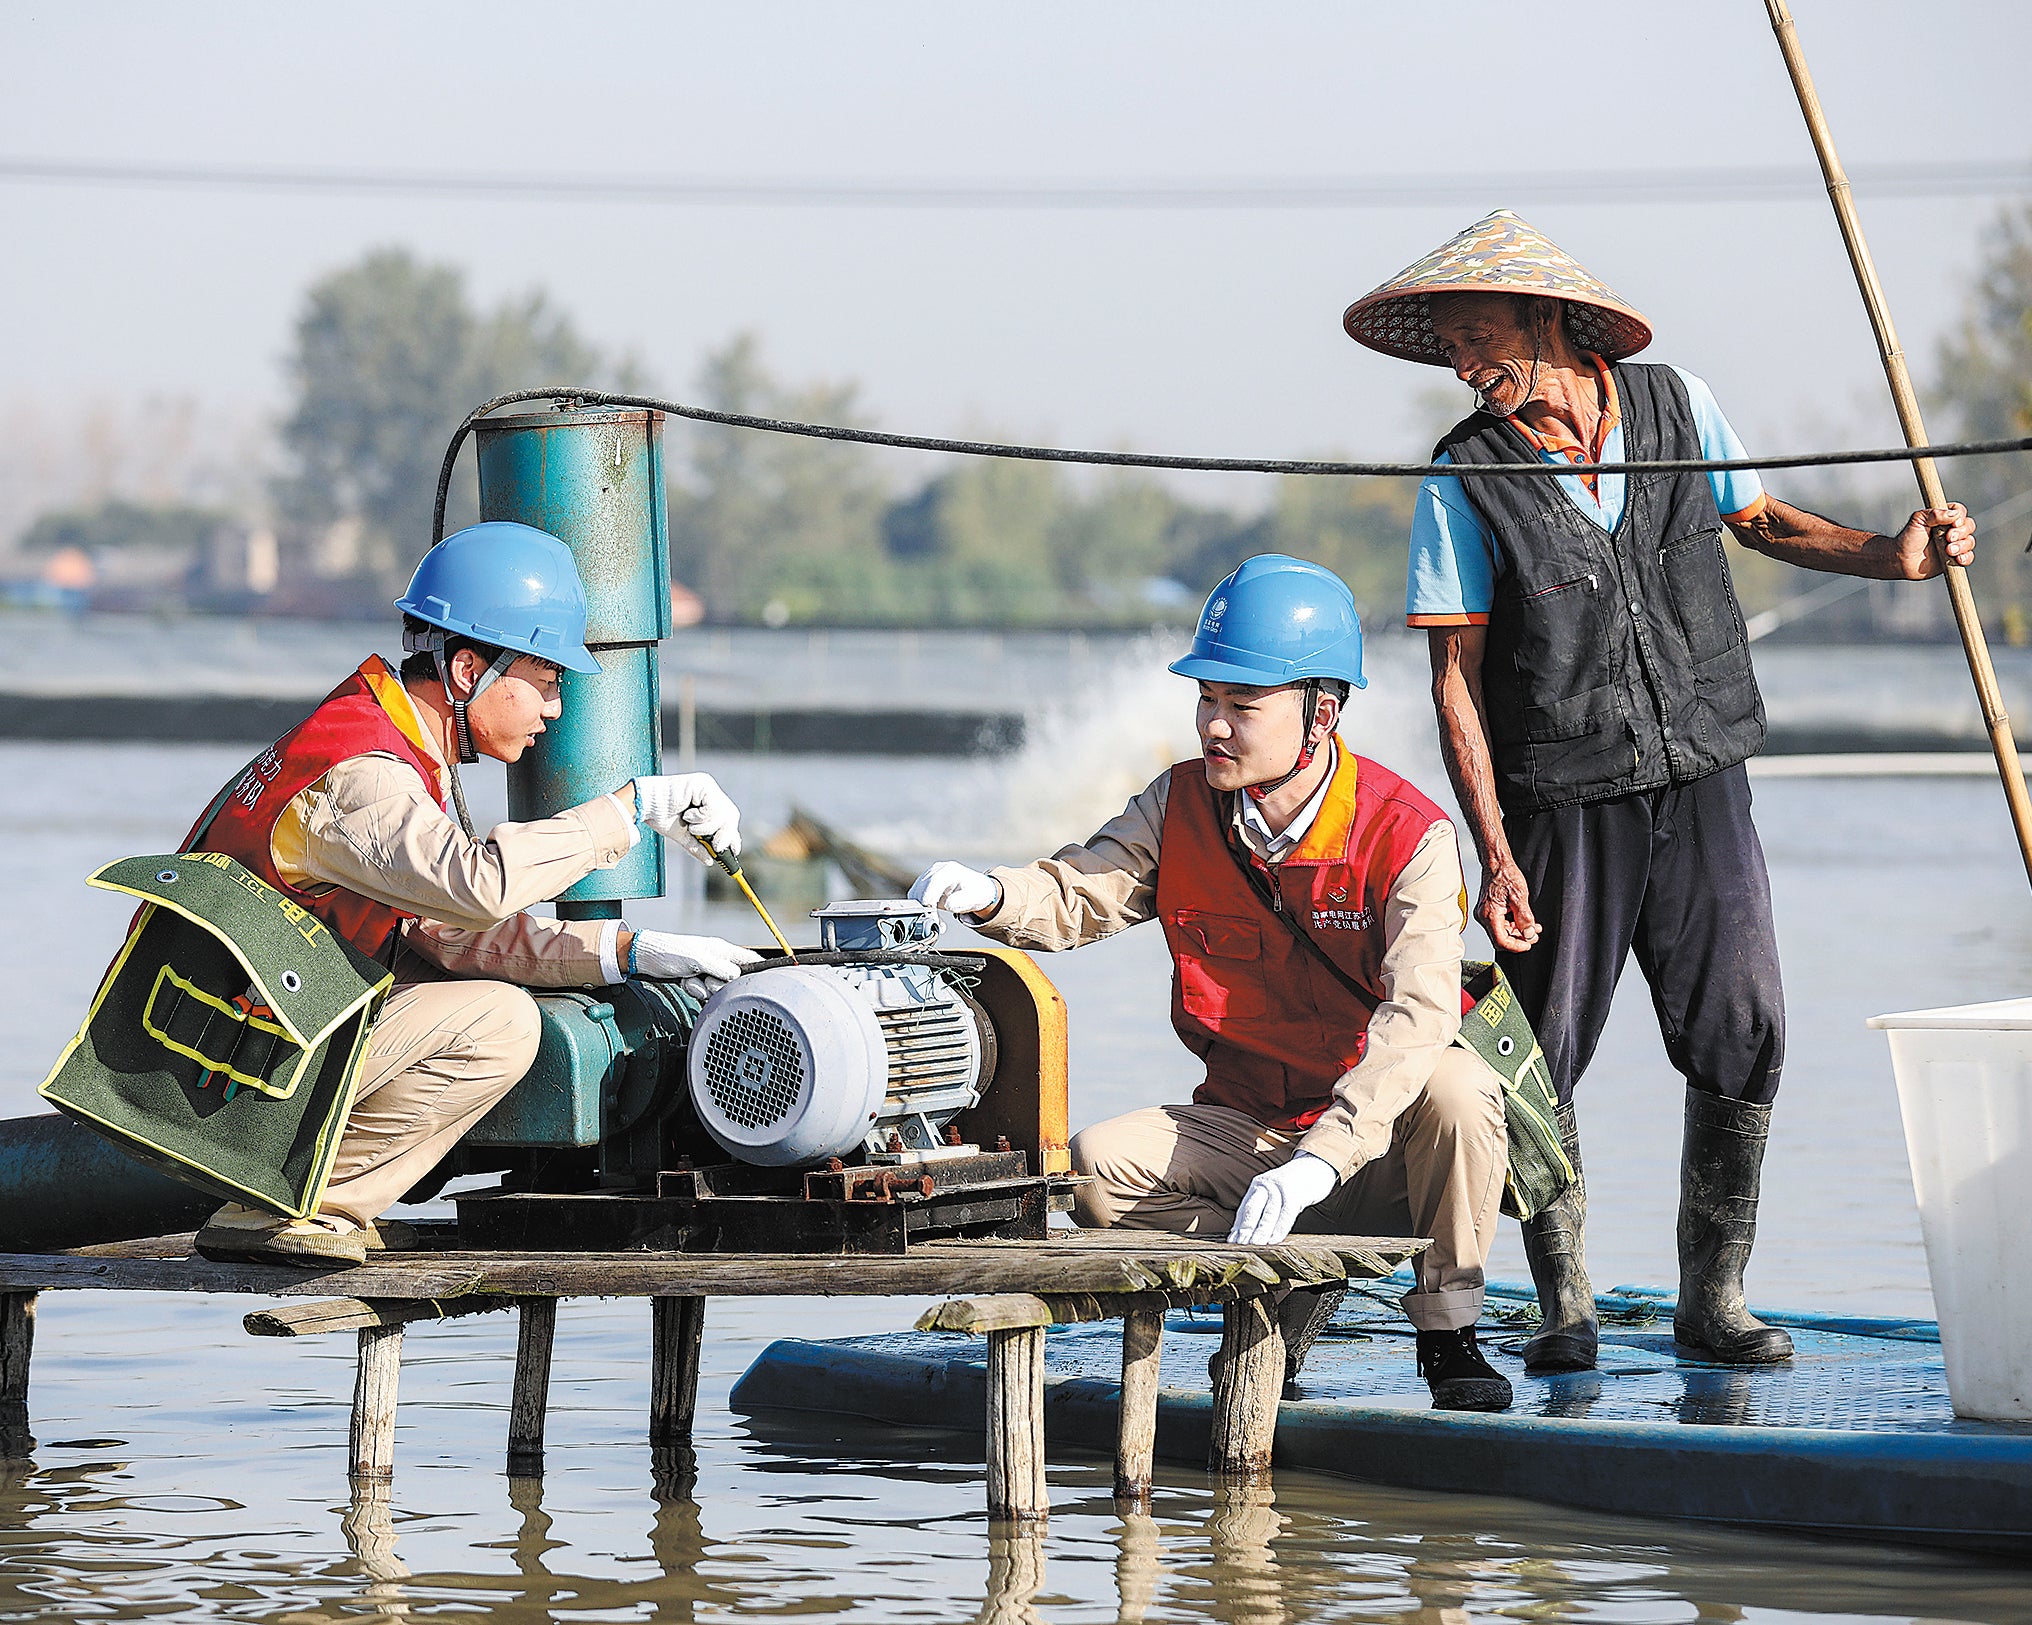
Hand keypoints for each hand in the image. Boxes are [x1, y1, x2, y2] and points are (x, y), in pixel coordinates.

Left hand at [629, 931, 762, 999]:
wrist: (644, 958)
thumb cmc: (669, 951)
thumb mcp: (697, 960)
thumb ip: (720, 969)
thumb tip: (737, 977)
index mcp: (721, 949)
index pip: (748, 959)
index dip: (758, 970)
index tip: (765, 982)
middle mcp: (717, 960)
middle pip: (733, 981)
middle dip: (719, 985)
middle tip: (706, 980)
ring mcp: (706, 970)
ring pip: (716, 989)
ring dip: (702, 989)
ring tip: (690, 978)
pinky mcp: (695, 979)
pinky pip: (703, 992)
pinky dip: (694, 990)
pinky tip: (684, 982)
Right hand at [633, 773, 741, 864]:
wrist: (644, 804)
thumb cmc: (660, 815)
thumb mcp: (683, 835)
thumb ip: (698, 846)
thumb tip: (710, 861)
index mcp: (707, 801)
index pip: (728, 818)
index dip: (732, 835)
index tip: (734, 851)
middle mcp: (710, 792)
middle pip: (731, 815)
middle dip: (725, 834)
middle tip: (716, 848)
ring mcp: (707, 786)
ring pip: (724, 813)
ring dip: (707, 827)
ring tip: (690, 826)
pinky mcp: (703, 784)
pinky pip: (714, 807)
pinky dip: (701, 817)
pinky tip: (688, 815)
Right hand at [909, 861, 1001, 918]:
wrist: (976, 889)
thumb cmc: (975, 892)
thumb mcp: (974, 898)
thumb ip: (961, 901)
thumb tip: (948, 904)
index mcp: (949, 870)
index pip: (933, 882)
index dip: (929, 899)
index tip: (931, 914)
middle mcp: (937, 870)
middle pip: (920, 888)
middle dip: (925, 908)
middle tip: (935, 923)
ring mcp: (929, 876)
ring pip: (915, 893)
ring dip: (921, 909)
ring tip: (937, 920)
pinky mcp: (924, 884)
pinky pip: (915, 897)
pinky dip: (920, 908)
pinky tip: (933, 915)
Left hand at [1228, 1152, 1339, 1245]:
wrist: (1316, 1167)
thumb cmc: (1293, 1187)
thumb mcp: (1275, 1194)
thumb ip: (1263, 1209)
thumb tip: (1249, 1234)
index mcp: (1257, 1186)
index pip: (1244, 1210)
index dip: (1237, 1228)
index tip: (1231, 1244)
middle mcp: (1266, 1185)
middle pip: (1252, 1210)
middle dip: (1244, 1230)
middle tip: (1238, 1247)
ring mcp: (1280, 1188)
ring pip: (1268, 1214)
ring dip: (1260, 1232)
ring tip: (1253, 1247)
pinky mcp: (1296, 1192)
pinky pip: (1286, 1213)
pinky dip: (1279, 1228)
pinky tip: (1274, 1240)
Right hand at [1478, 855, 1541, 952]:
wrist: (1496, 863)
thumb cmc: (1505, 875)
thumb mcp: (1519, 897)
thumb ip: (1525, 918)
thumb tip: (1529, 934)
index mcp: (1489, 915)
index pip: (1501, 940)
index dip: (1517, 946)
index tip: (1529, 944)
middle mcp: (1484, 916)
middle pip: (1501, 939)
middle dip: (1519, 939)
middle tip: (1534, 935)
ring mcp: (1485, 914)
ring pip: (1502, 932)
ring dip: (1518, 932)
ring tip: (1533, 927)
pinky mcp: (1489, 911)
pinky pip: (1501, 924)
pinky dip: (1513, 925)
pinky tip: (1523, 920)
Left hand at [1890, 502, 1975, 578]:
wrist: (1901, 560)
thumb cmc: (1907, 539)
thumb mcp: (1917, 521)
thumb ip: (1934, 514)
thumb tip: (1954, 514)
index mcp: (1943, 517)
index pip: (1960, 511)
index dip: (1960, 517)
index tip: (1954, 524)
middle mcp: (1951, 530)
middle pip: (1969, 526)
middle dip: (1961, 532)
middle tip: (1948, 538)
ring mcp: (1954, 544)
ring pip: (1969, 542)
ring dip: (1963, 546)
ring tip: (1949, 551)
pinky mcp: (1954, 558)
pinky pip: (1968, 557)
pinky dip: (1966, 557)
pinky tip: (1958, 559)